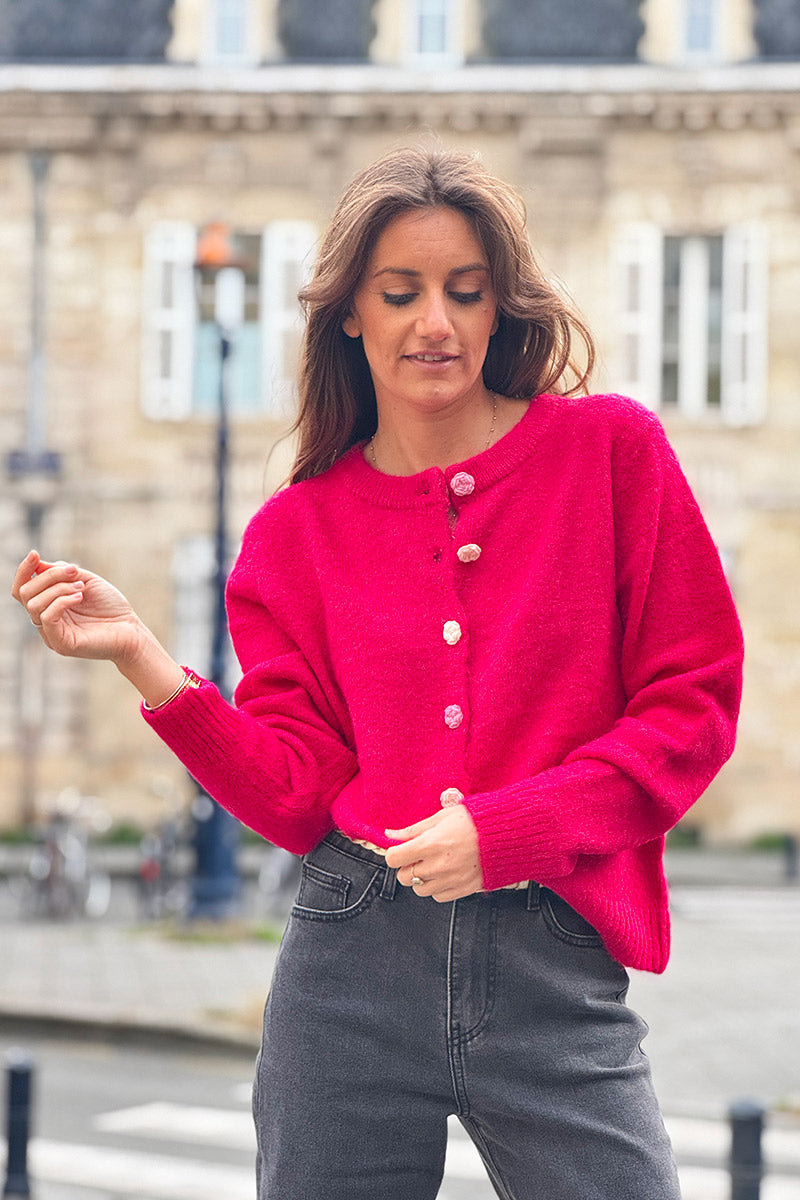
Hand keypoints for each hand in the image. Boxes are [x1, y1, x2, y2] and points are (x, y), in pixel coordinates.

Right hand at [12, 550, 145, 665]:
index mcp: (48, 605)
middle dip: (49, 577)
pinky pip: (47, 618)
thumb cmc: (111, 606)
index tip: (35, 554)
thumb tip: (38, 564)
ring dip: (58, 588)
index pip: (22, 589)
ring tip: (81, 588)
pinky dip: (61, 601)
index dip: (24, 570)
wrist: (132, 630)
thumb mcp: (85, 580)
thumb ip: (61, 572)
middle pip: (25, 593)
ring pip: (34, 604)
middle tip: (75, 573)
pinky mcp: (60, 644)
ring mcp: (51, 634)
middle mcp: (45, 621)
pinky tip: (79, 597)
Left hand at [384, 804, 482, 902]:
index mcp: (431, 844)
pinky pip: (438, 897)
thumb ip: (413, 829)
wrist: (507, 833)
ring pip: (419, 890)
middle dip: (407, 866)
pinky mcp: (463, 889)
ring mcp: (451, 879)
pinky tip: (445, 873)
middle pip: (404, 877)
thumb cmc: (475, 821)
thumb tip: (390, 835)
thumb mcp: (442, 817)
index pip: (394, 858)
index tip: (401, 849)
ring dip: (421, 879)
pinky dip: (437, 887)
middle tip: (418, 856)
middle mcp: (439, 865)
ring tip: (434, 864)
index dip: (395, 853)